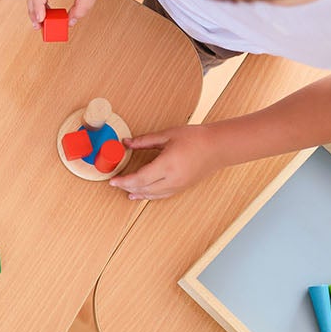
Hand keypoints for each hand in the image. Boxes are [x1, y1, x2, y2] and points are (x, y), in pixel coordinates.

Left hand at [108, 123, 223, 199]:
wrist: (218, 147)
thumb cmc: (196, 139)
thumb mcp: (167, 135)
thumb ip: (144, 141)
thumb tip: (127, 143)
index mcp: (166, 166)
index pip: (139, 178)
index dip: (123, 181)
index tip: (112, 180)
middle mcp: (172, 179)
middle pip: (143, 189)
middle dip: (127, 187)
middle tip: (115, 183)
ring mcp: (178, 186)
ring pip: (152, 194)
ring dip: (137, 193)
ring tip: (126, 191)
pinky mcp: (182, 187)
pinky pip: (162, 195)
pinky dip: (150, 195)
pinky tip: (143, 194)